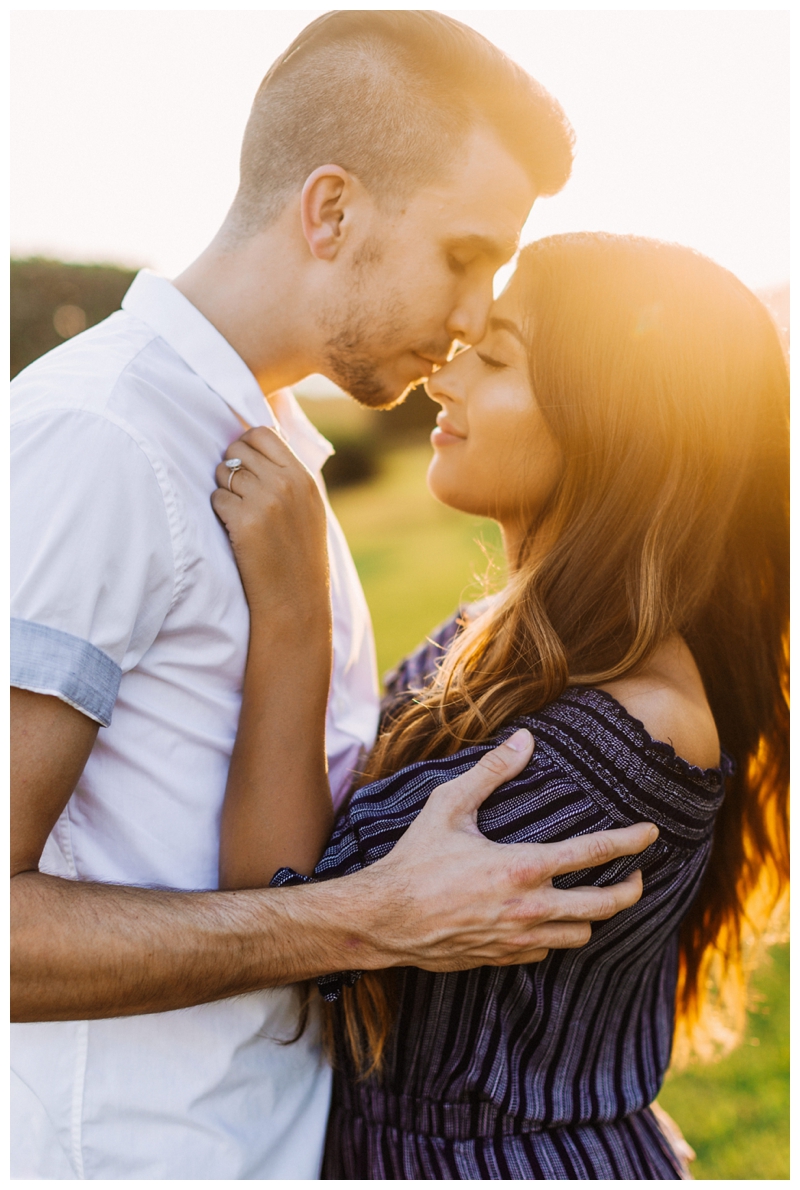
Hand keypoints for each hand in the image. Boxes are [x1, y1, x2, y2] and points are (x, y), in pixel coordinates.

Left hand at [211, 427, 329, 620]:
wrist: (296, 599)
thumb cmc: (300, 555)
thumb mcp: (309, 507)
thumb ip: (289, 474)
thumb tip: (259, 440)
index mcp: (303, 477)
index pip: (263, 433)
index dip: (246, 445)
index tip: (245, 466)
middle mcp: (285, 483)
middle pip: (238, 449)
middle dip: (231, 466)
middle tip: (238, 492)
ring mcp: (265, 500)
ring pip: (224, 472)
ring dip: (224, 489)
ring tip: (238, 513)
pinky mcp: (244, 520)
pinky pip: (216, 497)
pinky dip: (220, 511)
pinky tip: (235, 529)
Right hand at [355, 728, 655, 968]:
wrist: (384, 920)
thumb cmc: (414, 858)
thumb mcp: (448, 805)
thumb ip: (491, 771)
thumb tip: (526, 738)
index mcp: (521, 867)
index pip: (593, 852)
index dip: (629, 840)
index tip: (651, 832)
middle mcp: (529, 908)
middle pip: (605, 905)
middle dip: (631, 889)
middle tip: (638, 875)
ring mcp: (519, 938)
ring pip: (582, 934)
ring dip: (595, 915)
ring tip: (596, 897)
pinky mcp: (504, 958)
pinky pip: (548, 951)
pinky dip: (557, 934)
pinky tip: (549, 917)